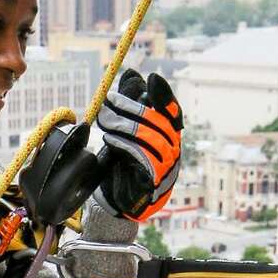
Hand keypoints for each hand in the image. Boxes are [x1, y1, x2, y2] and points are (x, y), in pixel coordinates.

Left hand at [96, 70, 183, 220]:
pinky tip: (109, 139)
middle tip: (108, 100)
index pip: (172, 111)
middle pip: (156, 121)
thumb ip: (130, 107)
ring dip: (123, 125)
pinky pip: (140, 157)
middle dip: (130, 108)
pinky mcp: (154, 180)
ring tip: (104, 119)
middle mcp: (173, 148)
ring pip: (148, 137)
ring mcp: (167, 165)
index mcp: (169, 135)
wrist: (123, 201)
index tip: (151, 79)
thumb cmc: (126, 164)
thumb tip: (132, 75)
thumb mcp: (127, 132)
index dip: (164, 95)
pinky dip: (123, 145)